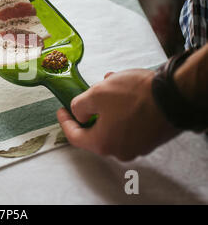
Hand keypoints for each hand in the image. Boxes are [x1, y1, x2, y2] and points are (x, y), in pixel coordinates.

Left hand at [57, 69, 180, 160]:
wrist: (174, 96)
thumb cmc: (133, 96)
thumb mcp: (96, 94)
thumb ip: (80, 106)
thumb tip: (78, 113)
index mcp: (102, 144)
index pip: (75, 137)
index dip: (64, 122)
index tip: (60, 110)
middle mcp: (119, 150)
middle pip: (95, 131)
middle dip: (89, 109)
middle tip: (86, 94)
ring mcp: (137, 146)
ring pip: (113, 124)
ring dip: (106, 105)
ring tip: (106, 84)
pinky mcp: (150, 137)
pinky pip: (129, 124)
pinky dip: (122, 109)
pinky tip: (124, 90)